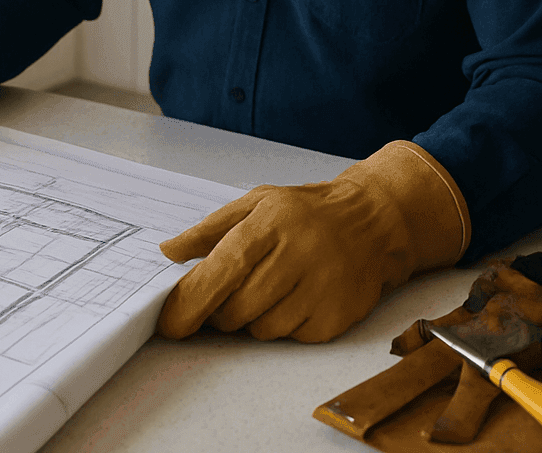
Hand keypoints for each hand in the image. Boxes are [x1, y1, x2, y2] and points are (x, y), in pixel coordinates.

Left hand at [156, 141, 469, 342]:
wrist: (374, 222)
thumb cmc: (306, 212)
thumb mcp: (256, 203)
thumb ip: (209, 229)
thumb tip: (168, 252)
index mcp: (271, 223)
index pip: (221, 270)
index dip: (190, 301)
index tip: (168, 322)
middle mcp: (298, 256)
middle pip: (236, 309)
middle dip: (219, 310)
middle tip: (227, 293)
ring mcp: (320, 290)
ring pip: (260, 329)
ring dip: (253, 317)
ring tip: (271, 287)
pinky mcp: (335, 318)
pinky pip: (290, 338)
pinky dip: (283, 324)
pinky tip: (296, 297)